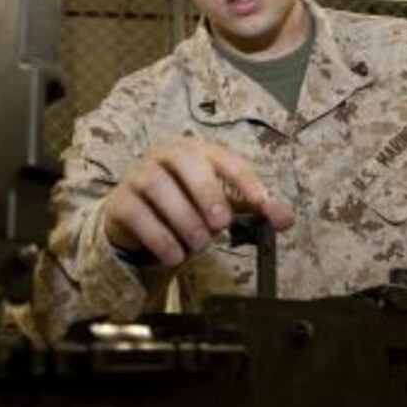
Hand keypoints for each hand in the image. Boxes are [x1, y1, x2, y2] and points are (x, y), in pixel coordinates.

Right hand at [103, 139, 293, 266]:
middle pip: (185, 160)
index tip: (262, 202)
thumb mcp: (220, 205)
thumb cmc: (185, 205)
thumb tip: (286, 219)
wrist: (137, 222)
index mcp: (195, 151)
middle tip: (221, 224)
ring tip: (200, 245)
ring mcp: (138, 176)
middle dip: (206, 192)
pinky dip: (158, 236)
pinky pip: (137, 213)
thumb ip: (252, 209)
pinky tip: (175, 255)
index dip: (243, 178)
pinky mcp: (119, 202)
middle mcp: (165, 155)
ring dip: (183, 218)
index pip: (222, 157)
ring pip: (157, 186)